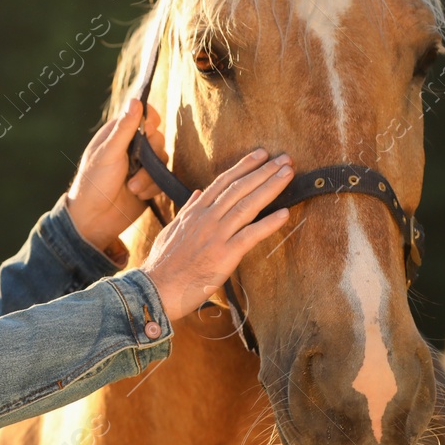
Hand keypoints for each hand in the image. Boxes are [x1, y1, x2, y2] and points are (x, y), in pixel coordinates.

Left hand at [64, 99, 166, 254]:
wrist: (95, 220)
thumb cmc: (94, 182)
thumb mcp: (109, 153)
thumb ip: (125, 128)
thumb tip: (136, 100)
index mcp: (117, 134)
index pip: (142, 115)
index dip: (151, 119)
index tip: (151, 127)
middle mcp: (131, 147)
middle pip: (157, 138)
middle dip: (151, 154)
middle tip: (136, 165)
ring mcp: (141, 166)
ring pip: (163, 160)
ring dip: (149, 176)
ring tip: (132, 187)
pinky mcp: (149, 184)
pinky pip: (162, 179)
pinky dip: (152, 188)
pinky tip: (138, 195)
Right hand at [138, 150, 294, 321]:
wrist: (156, 289)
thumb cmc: (163, 265)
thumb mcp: (171, 230)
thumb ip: (187, 210)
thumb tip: (198, 192)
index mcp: (195, 212)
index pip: (222, 182)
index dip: (244, 166)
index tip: (261, 155)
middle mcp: (206, 219)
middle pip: (238, 188)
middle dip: (263, 171)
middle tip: (285, 159)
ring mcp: (215, 236)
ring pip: (246, 206)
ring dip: (269, 188)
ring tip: (288, 174)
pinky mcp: (224, 255)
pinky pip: (250, 236)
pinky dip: (268, 224)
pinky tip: (285, 214)